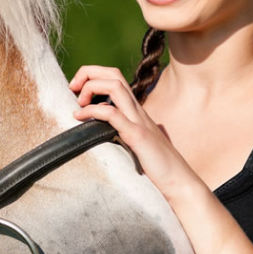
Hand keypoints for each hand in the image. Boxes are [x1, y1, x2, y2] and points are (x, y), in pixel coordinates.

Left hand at [68, 65, 198, 201]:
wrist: (179, 180)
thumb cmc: (158, 164)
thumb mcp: (136, 140)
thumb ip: (123, 128)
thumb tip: (106, 124)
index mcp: (135, 109)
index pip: (115, 77)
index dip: (93, 76)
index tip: (77, 90)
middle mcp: (137, 110)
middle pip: (113, 74)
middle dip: (89, 73)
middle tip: (73, 88)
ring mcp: (138, 121)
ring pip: (115, 86)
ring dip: (91, 87)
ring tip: (78, 103)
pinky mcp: (137, 136)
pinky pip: (113, 114)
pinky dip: (93, 111)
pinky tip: (81, 117)